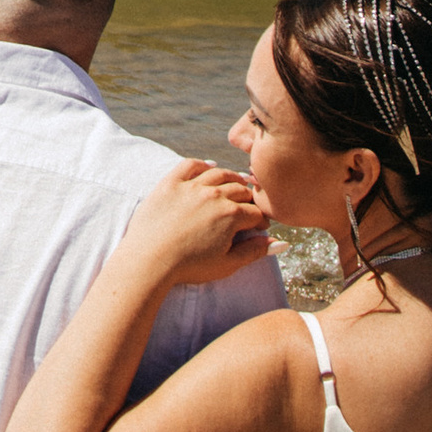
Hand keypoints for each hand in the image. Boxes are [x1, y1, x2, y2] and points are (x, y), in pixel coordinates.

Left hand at [121, 158, 272, 290]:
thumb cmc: (189, 267)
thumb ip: (255, 251)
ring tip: (237, 184)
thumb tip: (282, 244)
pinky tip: (209, 166)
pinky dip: (202, 164)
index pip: (256, 212)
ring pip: (219, 174)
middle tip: (250, 207)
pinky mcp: (170, 183)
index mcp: (231, 215)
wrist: (149, 260)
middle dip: (249, 199)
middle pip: (240, 190)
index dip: (260, 221)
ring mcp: (192, 186)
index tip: (260, 228)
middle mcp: (214, 195)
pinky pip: (190, 165)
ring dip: (231, 178)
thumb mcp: (227, 264)